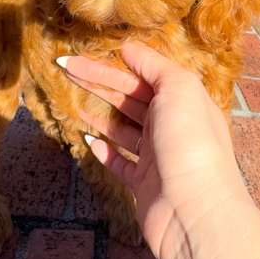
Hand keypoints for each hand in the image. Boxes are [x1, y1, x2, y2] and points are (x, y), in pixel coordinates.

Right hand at [59, 44, 259, 258]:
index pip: (142, 74)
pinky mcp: (143, 184)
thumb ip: (154, 65)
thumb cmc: (190, 142)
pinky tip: (87, 140)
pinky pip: (120, 162)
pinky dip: (104, 150)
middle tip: (65, 70)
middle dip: (97, 82)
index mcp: (183, 100)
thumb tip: (128, 48)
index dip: (111, 63)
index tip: (80, 55)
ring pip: (122, 128)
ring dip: (98, 113)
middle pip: (129, 98)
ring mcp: (156, 156)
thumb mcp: (179, 89)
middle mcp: (171, 125)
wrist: (194, 211)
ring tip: (70, 100)